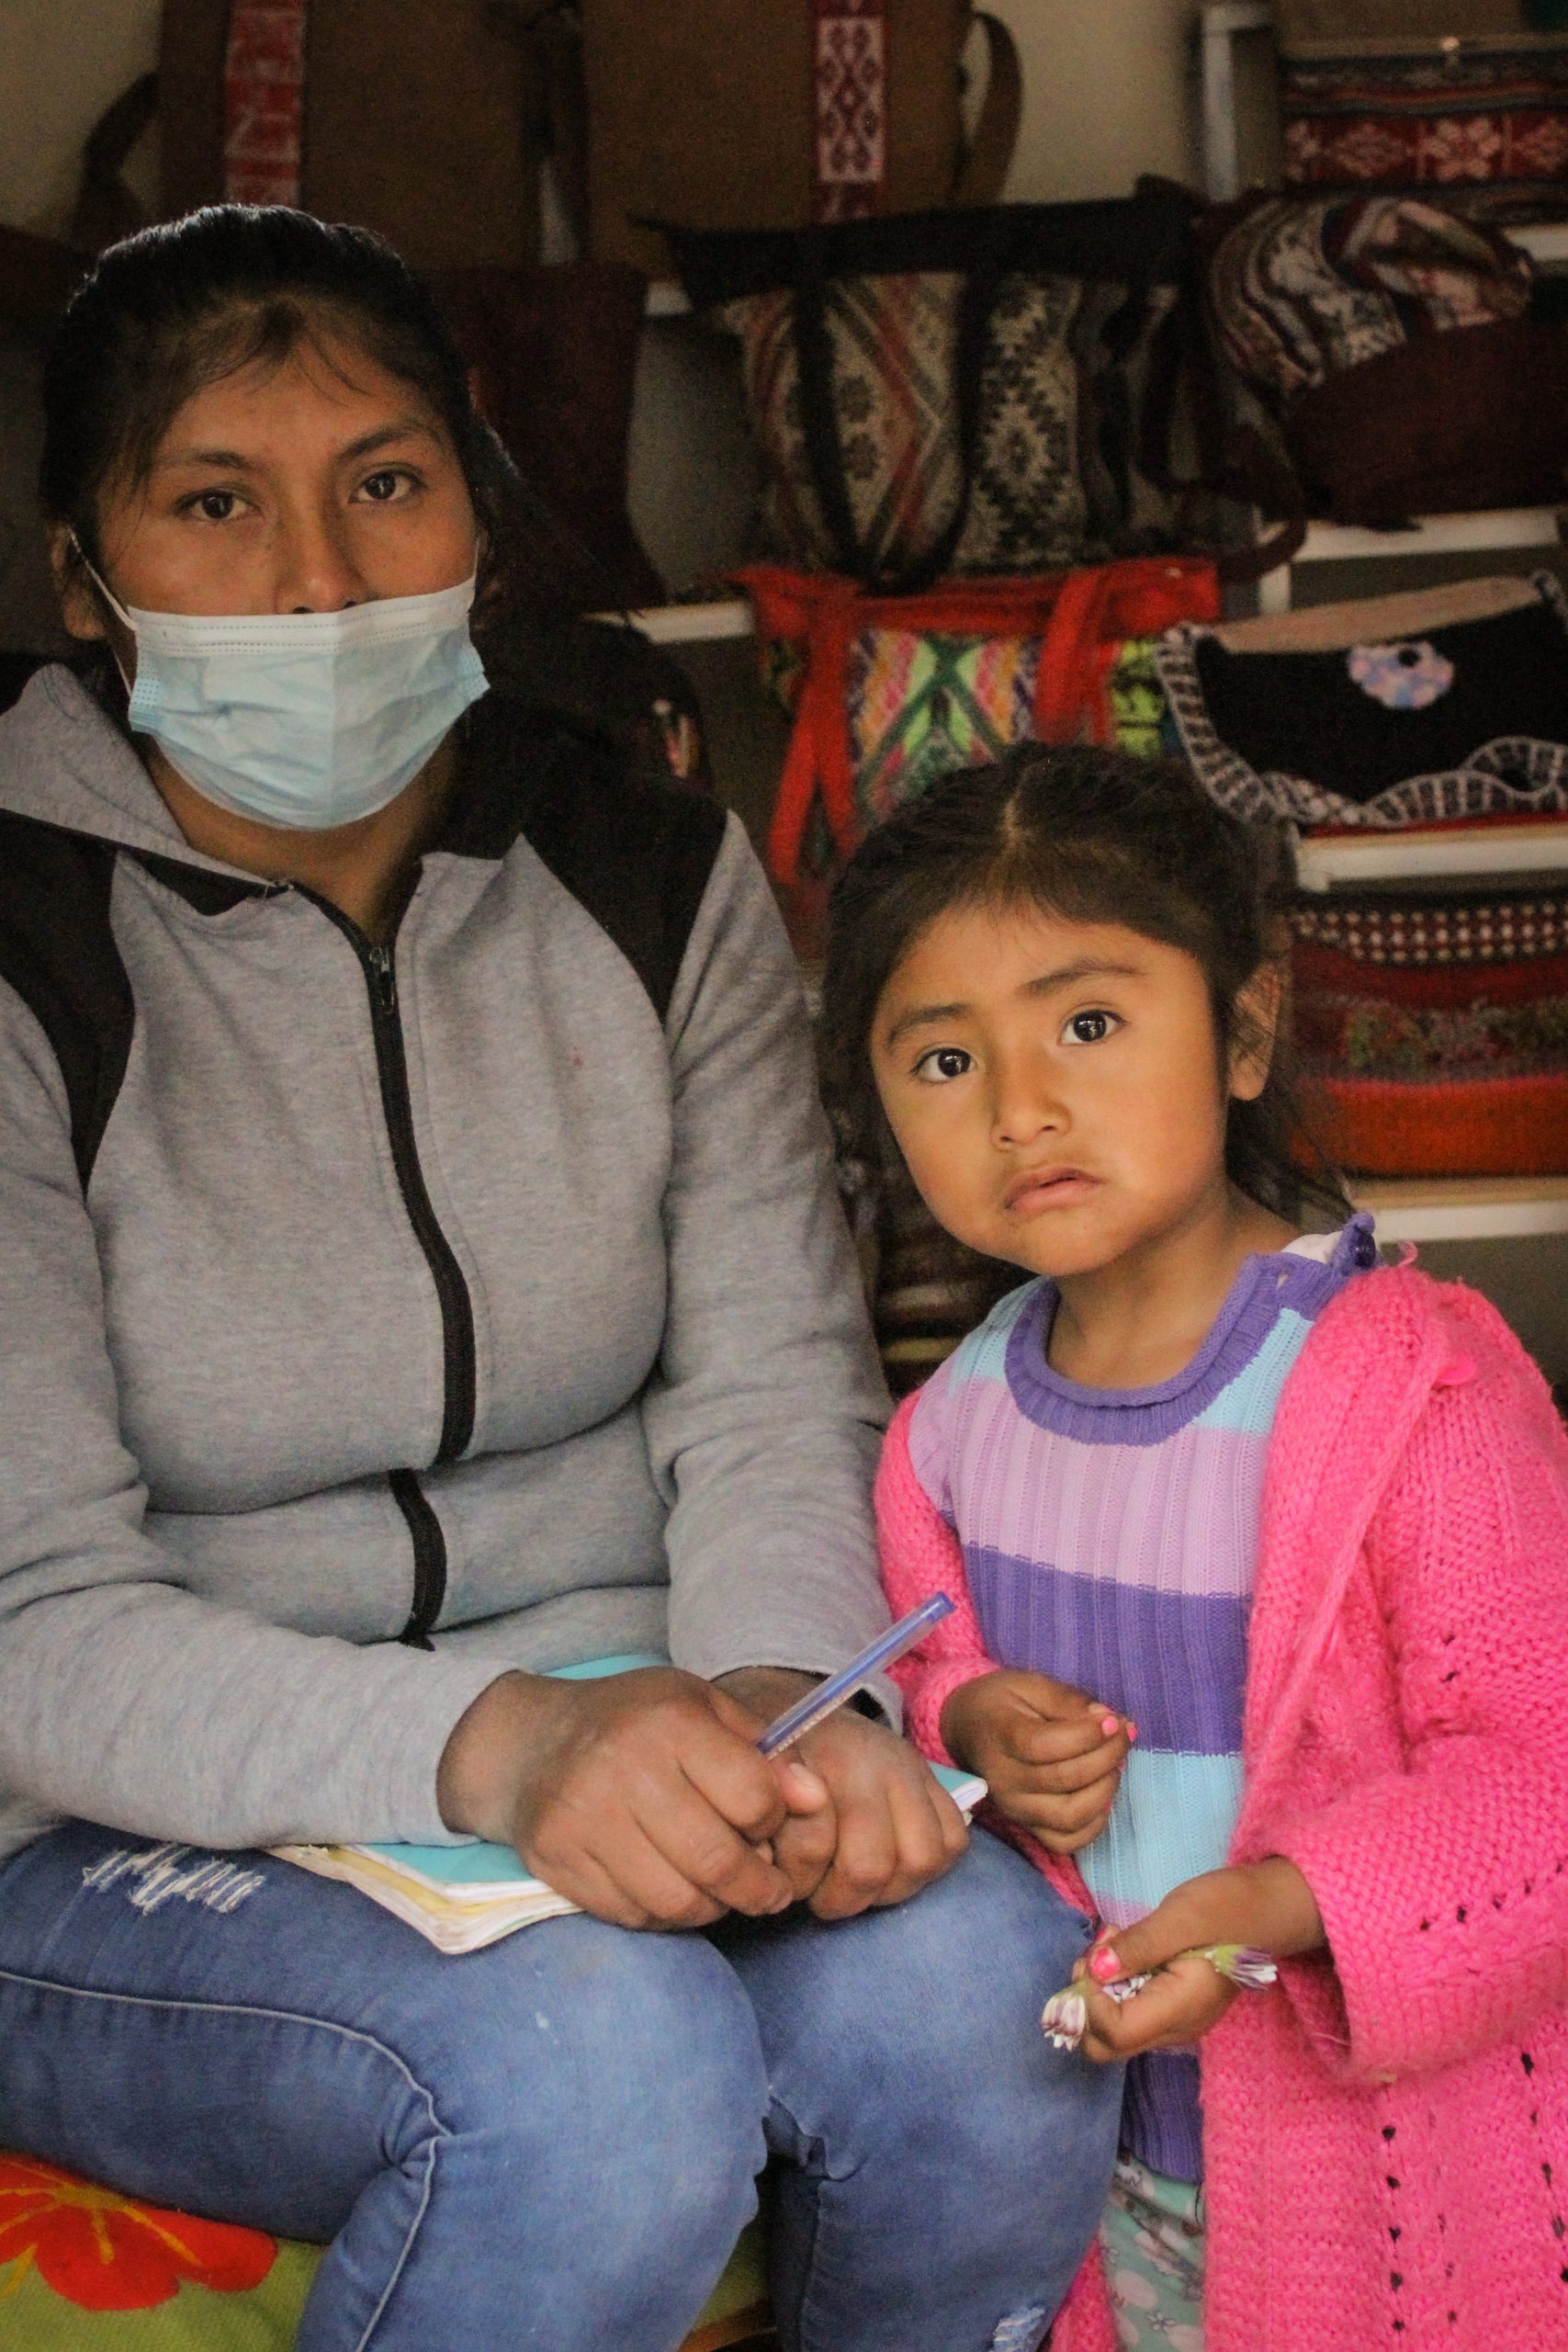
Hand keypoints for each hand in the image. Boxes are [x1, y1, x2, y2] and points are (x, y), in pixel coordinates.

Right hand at [437, 1666, 824, 1930]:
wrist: (532, 1742)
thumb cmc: (634, 1721)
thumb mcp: (700, 1706)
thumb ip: (761, 1751)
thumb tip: (814, 1798)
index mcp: (671, 1722)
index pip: (754, 1798)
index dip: (776, 1821)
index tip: (772, 1825)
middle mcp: (624, 1768)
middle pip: (719, 1861)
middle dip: (757, 1887)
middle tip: (768, 1890)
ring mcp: (585, 1819)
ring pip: (677, 1900)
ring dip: (713, 1907)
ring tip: (720, 1891)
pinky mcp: (558, 1860)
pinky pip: (633, 1915)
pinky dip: (664, 1915)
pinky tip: (671, 1889)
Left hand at [718, 1669, 969, 1918]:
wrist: (801, 1712)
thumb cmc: (772, 1759)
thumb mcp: (752, 1778)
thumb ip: (765, 1808)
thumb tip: (780, 1842)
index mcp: (825, 1759)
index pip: (823, 1849)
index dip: (803, 1882)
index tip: (782, 1879)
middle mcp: (878, 1762)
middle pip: (874, 1867)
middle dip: (843, 1898)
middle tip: (818, 1893)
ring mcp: (912, 1769)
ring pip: (923, 1859)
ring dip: (888, 1888)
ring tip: (854, 1882)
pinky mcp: (935, 1780)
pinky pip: (953, 1841)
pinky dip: (924, 1866)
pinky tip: (888, 1864)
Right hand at [940, 1669, 1130, 1851]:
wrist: (967, 1731)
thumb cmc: (1002, 1702)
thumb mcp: (1030, 1684)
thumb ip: (1068, 1701)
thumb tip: (1109, 1720)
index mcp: (1000, 1736)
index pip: (1045, 1746)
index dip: (1087, 1735)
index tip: (1113, 1720)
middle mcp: (1003, 1779)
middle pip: (1065, 1779)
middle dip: (1107, 1756)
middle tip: (1123, 1734)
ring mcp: (1014, 1809)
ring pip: (1069, 1816)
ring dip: (1104, 1791)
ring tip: (1113, 1765)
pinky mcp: (1026, 1827)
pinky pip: (1066, 1843)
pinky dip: (1093, 1825)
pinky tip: (1101, 1796)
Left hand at [1072, 1858, 1324, 2062]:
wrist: (1268, 1910)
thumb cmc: (1229, 1908)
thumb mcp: (1181, 1916)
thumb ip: (1138, 1946)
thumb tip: (1095, 1970)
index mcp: (1180, 2010)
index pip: (1114, 2034)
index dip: (1090, 2001)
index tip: (1097, 1958)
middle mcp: (1175, 2029)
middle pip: (1106, 2045)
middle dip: (1086, 2002)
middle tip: (1098, 1953)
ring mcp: (1174, 2022)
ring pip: (1113, 2031)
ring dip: (1098, 1991)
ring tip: (1114, 1942)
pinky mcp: (1171, 2007)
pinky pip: (1128, 2012)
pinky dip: (1113, 1986)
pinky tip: (1125, 1950)